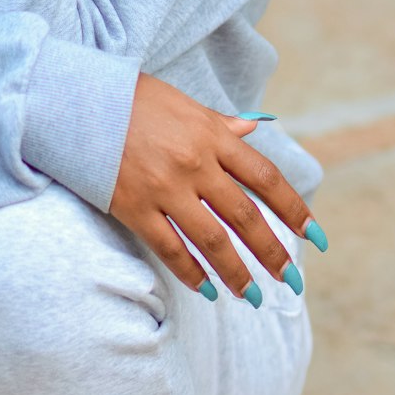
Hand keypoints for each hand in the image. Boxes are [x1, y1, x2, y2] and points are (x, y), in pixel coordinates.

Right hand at [109, 74, 322, 303]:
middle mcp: (195, 163)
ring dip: (236, 272)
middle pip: (245, 216)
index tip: (313, 235)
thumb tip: (253, 129)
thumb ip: (220, 125)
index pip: (265, 177)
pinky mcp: (135, 206)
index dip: (293, 209)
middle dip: (272, 253)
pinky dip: (191, 271)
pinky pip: (170, 248)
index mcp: (211, 135)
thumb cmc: (136, 99)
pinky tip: (205, 287)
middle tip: (289, 280)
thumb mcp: (185, 105)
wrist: (81, 99)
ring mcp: (165, 187)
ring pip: (212, 240)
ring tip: (252, 295)